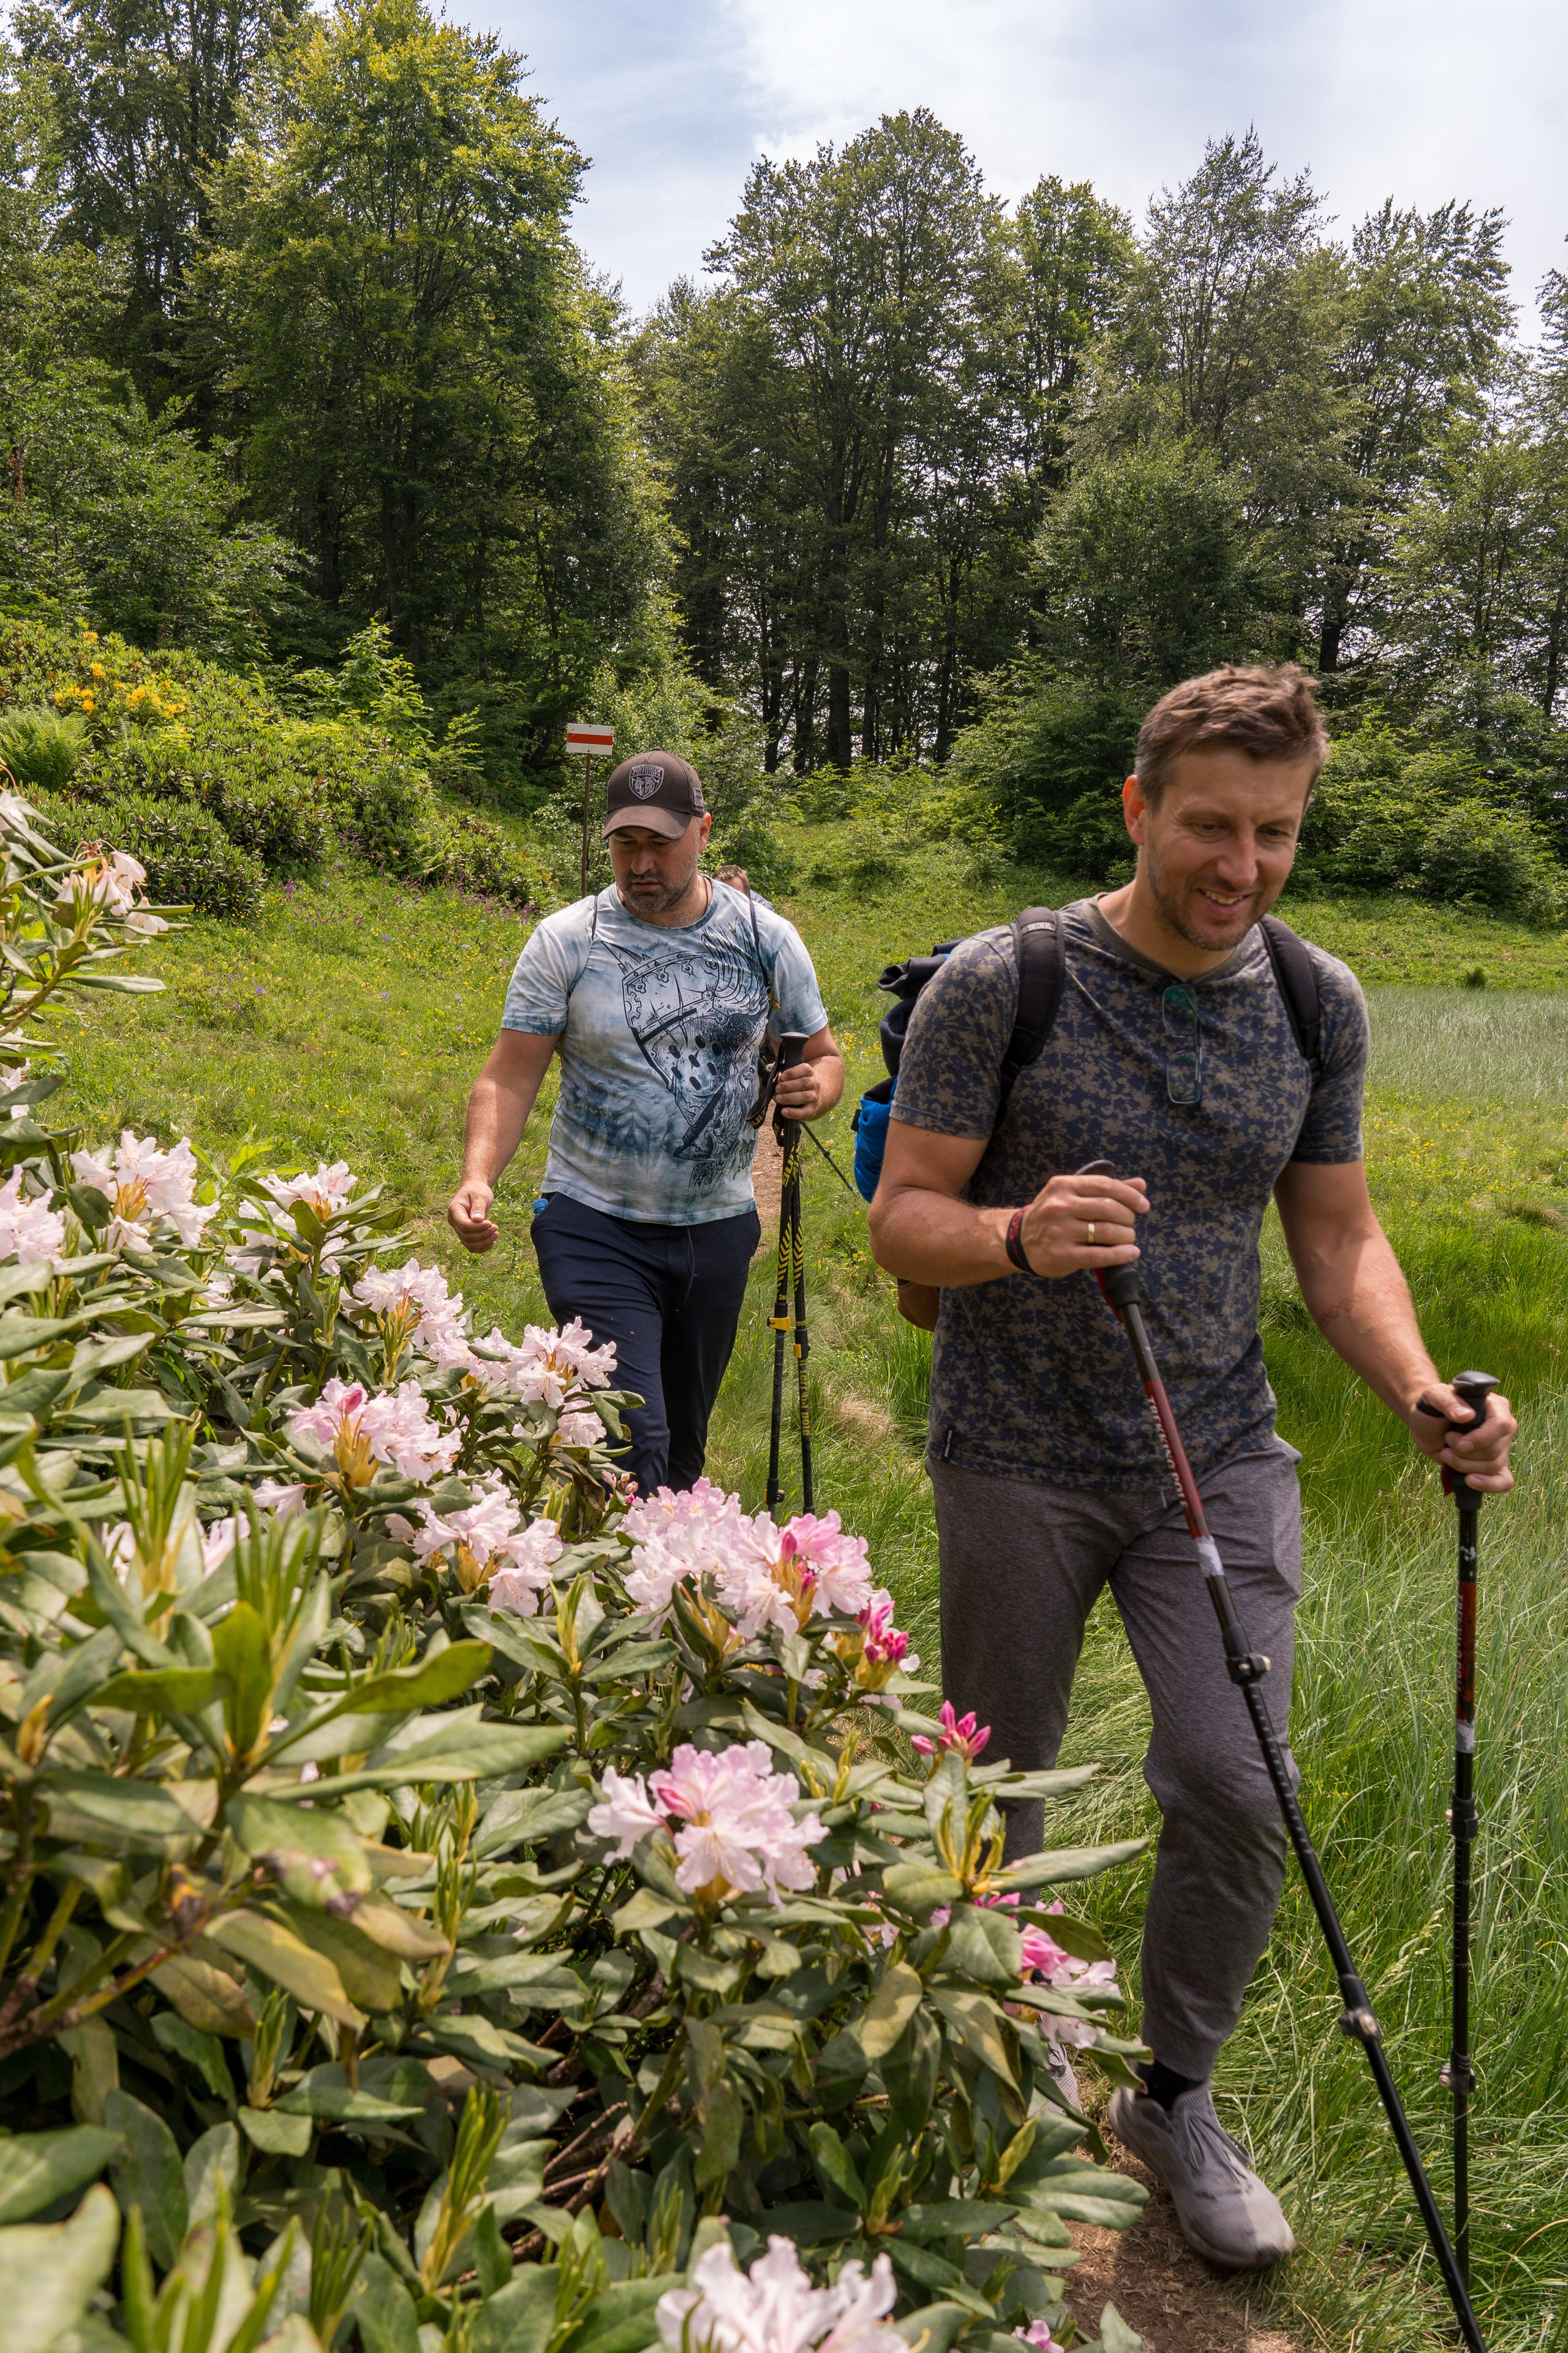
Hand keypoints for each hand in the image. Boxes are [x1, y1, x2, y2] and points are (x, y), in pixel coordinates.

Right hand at [447, 1178, 498, 1253]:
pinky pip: (472, 1246)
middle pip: (466, 1236)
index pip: (463, 1224)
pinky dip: (482, 1246)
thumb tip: (477, 1220)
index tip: (490, 1223)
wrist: (475, 1191)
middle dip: (483, 1235)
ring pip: (469, 1244)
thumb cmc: (477, 1190)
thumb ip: (478, 1207)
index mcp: (454, 1210)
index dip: (477, 1227)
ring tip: (496, 1234)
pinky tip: (492, 1240)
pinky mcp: (466, 1233)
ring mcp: (459, 1229)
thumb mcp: (480, 1195)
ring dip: (484, 1243)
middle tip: (496, 1228)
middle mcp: (454, 1221)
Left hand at [774, 1058, 826, 1120]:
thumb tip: (775, 1082)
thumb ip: (783, 1078)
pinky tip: (784, 1111)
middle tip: (777, 1088)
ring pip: (805, 1096)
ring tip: (778, 1098)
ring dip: (789, 1097)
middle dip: (788, 1086)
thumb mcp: (793, 1078)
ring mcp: (814, 1097)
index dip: (793, 1072)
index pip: (805, 1069)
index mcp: (809, 1073)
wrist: (812, 1098)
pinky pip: (805, 1112)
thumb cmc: (798, 1085)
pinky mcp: (812, 1109)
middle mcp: (814, 1084)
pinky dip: (794, 1113)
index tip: (782, 1076)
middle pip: (804, 1082)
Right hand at [1016, 1171, 1147, 1277]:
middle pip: (1109, 1208)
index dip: (1130, 1195)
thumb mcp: (1071, 1195)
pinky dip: (1121, 1255)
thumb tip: (1140, 1184)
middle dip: (1128, 1217)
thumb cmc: (1051, 1216)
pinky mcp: (1062, 1255)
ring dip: (1127, 1236)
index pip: (1105, 1185)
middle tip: (1130, 1224)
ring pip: (1107, 1232)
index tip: (1143, 1205)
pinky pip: (1100, 1256)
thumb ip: (1105, 1189)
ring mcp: (1060, 1231)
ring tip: (1128, 1239)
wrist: (1018, 1241)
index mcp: (1063, 1186)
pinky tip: (1131, 1253)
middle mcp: (1060, 1206)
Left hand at [1407, 1382, 1516, 1493]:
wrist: (1427, 1423)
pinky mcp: (1493, 1465)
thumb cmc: (1434, 1406)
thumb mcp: (1434, 1396)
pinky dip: (1489, 1485)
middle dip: (1465, 1453)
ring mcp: (1501, 1448)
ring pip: (1493, 1467)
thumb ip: (1447, 1401)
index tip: (1458, 1443)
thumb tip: (1467, 1416)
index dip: (1481, 1439)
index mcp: (1496, 1406)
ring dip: (1464, 1465)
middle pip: (1495, 1450)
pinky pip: (1504, 1481)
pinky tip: (1470, 1481)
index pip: (1501, 1425)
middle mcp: (1504, 1428)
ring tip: (1446, 1453)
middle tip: (1447, 1441)